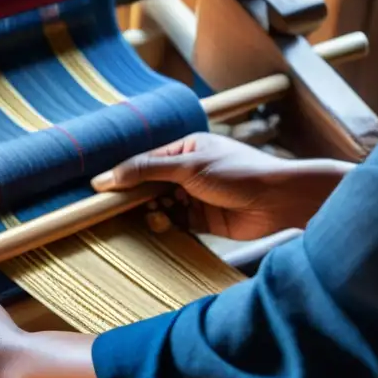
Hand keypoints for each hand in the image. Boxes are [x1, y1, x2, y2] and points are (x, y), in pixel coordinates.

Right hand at [90, 133, 353, 240]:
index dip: (121, 176)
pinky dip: (167, 227)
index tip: (98, 189)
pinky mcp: (202, 220)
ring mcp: (194, 197)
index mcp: (183, 150)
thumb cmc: (239, 173)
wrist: (279, 201)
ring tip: (155, 217)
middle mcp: (186, 172)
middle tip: (119, 209)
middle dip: (135, 198)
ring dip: (152, 214)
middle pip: (147, 187)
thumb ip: (146, 170)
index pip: (143, 162)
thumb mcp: (188, 166)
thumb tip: (107, 176)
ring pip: (158, 207)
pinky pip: (174, 224)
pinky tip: (166, 227)